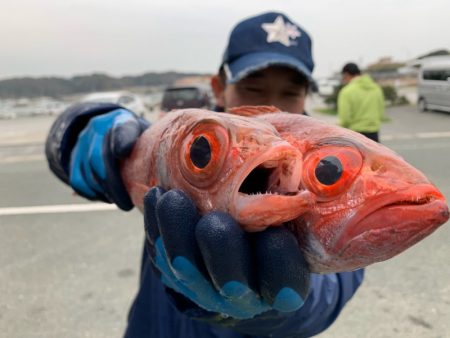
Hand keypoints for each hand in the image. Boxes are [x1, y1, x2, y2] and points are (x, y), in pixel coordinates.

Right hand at [69, 108, 148, 209]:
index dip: (121, 141)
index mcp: (122, 121)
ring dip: (105, 192)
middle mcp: (98, 127)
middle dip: (113, 184)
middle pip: (99, 158)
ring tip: (121, 202)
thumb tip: (173, 171)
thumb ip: (157, 150)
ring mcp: (82, 141)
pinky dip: (92, 193)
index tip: (122, 155)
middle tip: (127, 203)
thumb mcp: (148, 138)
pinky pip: (78, 180)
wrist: (108, 129)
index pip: (120, 129)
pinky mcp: (72, 157)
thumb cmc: (138, 140)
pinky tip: (107, 198)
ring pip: (87, 172)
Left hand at [144, 187, 309, 318]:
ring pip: (186, 270)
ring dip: (177, 232)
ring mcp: (206, 286)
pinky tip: (157, 196)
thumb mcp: (290, 211)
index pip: (283, 283)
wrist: (240, 241)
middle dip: (221, 250)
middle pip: (231, 282)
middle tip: (214, 219)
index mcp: (281, 281)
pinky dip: (156, 224)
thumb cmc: (274, 219)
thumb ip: (289, 196)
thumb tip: (293, 162)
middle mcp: (244, 292)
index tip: (275, 235)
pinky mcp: (176, 273)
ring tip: (173, 198)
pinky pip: (160, 253)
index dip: (278, 262)